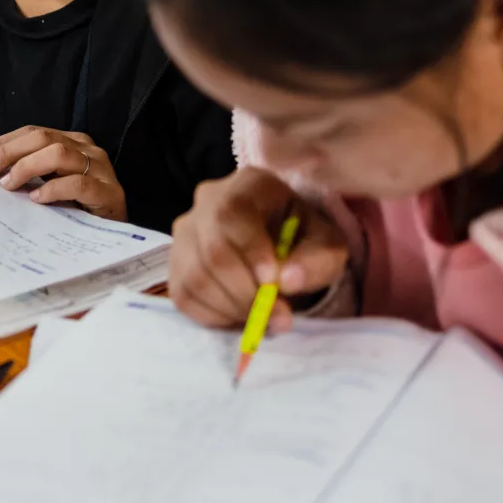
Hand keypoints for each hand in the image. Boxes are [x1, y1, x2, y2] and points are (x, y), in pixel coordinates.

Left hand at [0, 126, 127, 222]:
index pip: (33, 132)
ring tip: (8, 184)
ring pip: (59, 154)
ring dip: (27, 167)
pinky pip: (78, 184)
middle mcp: (87, 149)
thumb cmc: (79, 208)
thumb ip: (30, 173)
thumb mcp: (52, 184)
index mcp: (73, 142)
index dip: (4, 142)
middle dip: (9, 152)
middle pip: (43, 138)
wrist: (116, 234)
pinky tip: (37, 199)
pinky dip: (53, 189)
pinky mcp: (109, 193)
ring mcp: (100, 169)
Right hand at [169, 168, 348, 332]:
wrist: (280, 245)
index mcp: (248, 185)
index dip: (251, 252)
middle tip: (277, 316)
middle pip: (213, 251)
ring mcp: (186, 232)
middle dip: (246, 293)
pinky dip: (213, 316)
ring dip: (232, 309)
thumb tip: (286, 280)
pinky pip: (184, 296)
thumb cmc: (303, 239)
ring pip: (195, 277)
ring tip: (262, 318)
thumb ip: (317, 259)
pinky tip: (240, 315)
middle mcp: (207, 201)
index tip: (274, 284)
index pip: (233, 214)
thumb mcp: (326, 245)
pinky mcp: (176, 263)